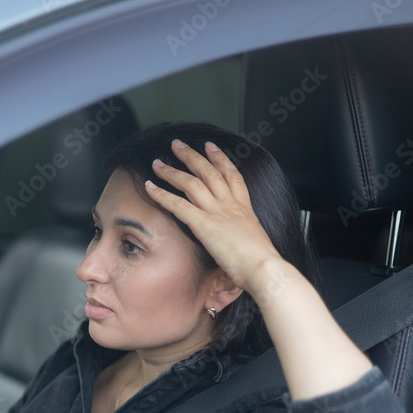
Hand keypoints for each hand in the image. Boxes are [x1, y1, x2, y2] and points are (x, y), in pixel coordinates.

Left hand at [145, 139, 282, 293]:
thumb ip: (243, 240)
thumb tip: (238, 248)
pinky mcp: (204, 224)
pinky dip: (161, 194)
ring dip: (171, 171)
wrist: (264, 269)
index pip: (232, 176)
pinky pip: (178, 204)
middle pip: (208, 172)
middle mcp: (230, 205)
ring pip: (191, 183)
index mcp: (245, 209)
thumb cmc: (262, 265)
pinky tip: (149, 187)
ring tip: (157, 162)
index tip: (210, 146)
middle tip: (177, 144)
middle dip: (191, 156)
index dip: (220, 158)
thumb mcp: (254, 246)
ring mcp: (217, 212)